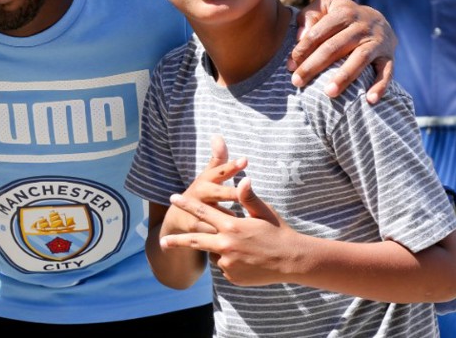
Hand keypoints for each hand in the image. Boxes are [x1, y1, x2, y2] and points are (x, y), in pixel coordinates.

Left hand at [162, 177, 300, 286]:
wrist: (293, 261)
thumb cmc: (278, 232)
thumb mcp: (264, 212)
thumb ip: (248, 197)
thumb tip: (243, 179)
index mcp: (232, 226)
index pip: (203, 212)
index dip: (187, 204)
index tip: (173, 197)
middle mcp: (226, 245)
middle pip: (194, 241)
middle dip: (177, 241)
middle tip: (162, 240)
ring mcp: (228, 263)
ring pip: (214, 253)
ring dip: (218, 249)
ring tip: (238, 248)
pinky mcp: (232, 276)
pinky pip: (225, 266)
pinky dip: (230, 261)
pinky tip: (247, 259)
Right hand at [164, 136, 246, 235]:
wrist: (178, 218)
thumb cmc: (202, 194)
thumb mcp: (208, 176)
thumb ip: (217, 159)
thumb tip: (218, 135)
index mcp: (206, 180)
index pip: (220, 170)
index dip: (231, 166)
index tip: (245, 160)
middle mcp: (200, 193)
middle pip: (218, 192)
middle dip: (229, 193)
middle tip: (242, 192)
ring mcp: (196, 210)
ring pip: (216, 215)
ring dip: (227, 218)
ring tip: (240, 222)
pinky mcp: (194, 228)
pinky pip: (212, 232)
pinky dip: (222, 237)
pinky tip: (235, 242)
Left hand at [290, 0, 395, 102]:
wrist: (378, 19)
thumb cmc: (340, 17)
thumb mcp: (325, 8)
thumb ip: (309, 17)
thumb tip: (300, 37)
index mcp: (343, 12)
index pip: (318, 32)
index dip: (302, 49)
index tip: (290, 65)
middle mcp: (362, 25)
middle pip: (334, 47)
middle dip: (313, 66)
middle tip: (297, 82)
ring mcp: (376, 41)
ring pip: (360, 59)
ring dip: (344, 77)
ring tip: (328, 93)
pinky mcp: (389, 56)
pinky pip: (386, 72)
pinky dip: (380, 86)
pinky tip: (369, 100)